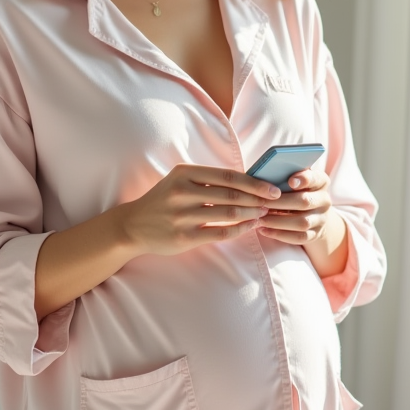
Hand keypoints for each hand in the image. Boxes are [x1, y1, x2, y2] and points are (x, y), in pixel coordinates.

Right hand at [117, 163, 282, 256]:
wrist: (134, 225)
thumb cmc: (164, 200)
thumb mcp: (180, 181)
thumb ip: (208, 180)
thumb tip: (248, 180)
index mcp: (184, 173)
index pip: (227, 176)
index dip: (253, 182)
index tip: (272, 187)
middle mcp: (182, 192)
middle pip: (231, 195)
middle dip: (258, 198)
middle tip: (275, 202)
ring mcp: (182, 216)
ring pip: (228, 214)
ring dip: (252, 214)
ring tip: (264, 213)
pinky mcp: (184, 236)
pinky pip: (220, 233)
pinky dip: (240, 229)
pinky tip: (250, 226)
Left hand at [256, 168, 339, 245]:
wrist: (313, 214)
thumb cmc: (295, 191)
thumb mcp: (295, 179)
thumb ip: (284, 175)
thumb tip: (263, 175)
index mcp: (320, 182)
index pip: (316, 178)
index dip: (304, 179)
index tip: (290, 181)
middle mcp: (324, 200)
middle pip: (305, 201)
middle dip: (280, 202)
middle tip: (261, 202)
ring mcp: (321, 219)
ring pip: (302, 222)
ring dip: (278, 221)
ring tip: (259, 219)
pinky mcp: (315, 234)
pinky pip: (299, 237)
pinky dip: (280, 234)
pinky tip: (264, 230)